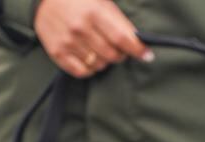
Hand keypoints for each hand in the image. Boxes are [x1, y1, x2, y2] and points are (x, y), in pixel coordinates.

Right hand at [33, 0, 151, 77]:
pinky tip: (89, 58)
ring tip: (99, 48)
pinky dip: (90, 68)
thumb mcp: (101, 1)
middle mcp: (81, 28)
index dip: (138, 50)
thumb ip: (118, 21)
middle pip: (113, 55)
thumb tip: (138, 41)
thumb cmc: (78, 0)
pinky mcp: (57, 52)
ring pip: (99, 65)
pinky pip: (82, 72)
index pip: (123, 38)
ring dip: (105, 60)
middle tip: (118, 48)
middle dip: (120, 54)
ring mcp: (68, 42)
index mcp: (94, 12)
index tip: (147, 55)